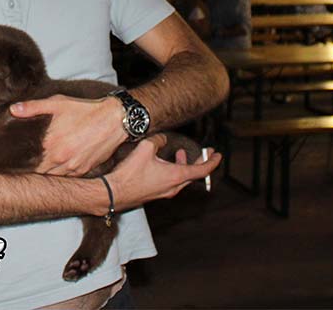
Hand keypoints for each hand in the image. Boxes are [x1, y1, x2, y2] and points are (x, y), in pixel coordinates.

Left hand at [10, 95, 125, 175]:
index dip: (21, 162)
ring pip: (53, 178)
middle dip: (33, 170)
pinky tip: (58, 169)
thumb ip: (33, 107)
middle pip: (40, 172)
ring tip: (41, 170)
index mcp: (50, 143)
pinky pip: (68, 179)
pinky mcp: (84, 170)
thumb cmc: (85, 110)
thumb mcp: (58, 103)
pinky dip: (62, 175)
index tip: (15, 162)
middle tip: (26, 168)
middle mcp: (60, 158)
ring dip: (47, 174)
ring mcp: (73, 167)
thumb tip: (13, 110)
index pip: (29, 161)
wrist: (114, 120)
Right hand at [106, 135, 220, 210]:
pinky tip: (162, 164)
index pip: (202, 170)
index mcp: (176, 176)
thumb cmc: (130, 174)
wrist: (115, 193)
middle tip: (203, 152)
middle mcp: (174, 187)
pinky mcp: (156, 194)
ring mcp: (165, 192)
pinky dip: (173, 171)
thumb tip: (162, 139)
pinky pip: (171, 182)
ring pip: (181, 178)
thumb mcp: (145, 149)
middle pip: (193, 175)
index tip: (217, 155)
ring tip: (179, 154)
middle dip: (198, 161)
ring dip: (183, 165)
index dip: (212, 161)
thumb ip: (157, 140)